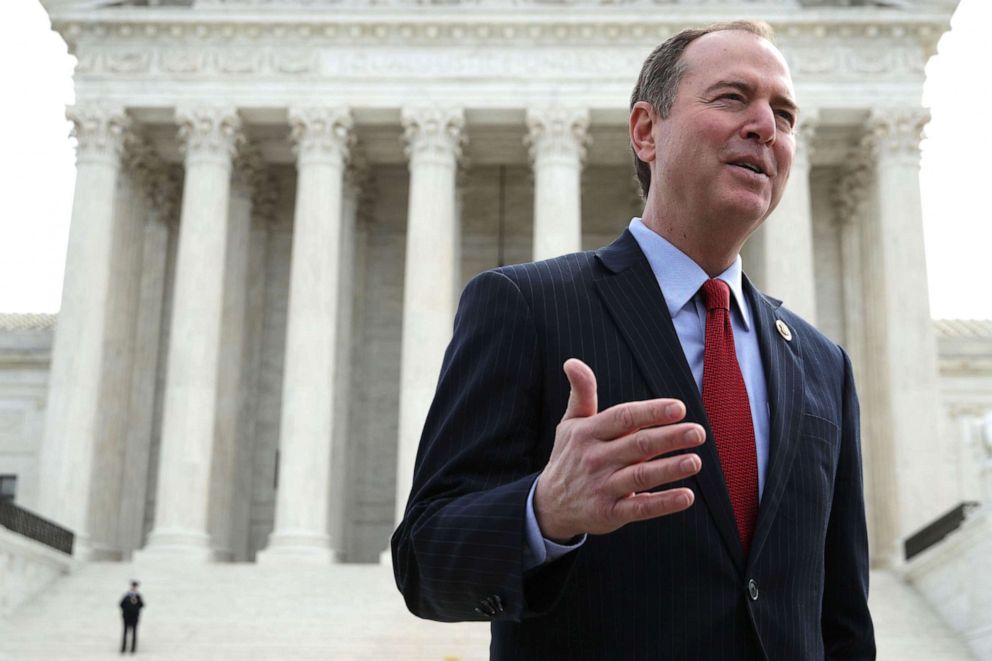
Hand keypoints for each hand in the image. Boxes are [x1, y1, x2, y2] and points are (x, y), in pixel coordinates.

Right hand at [533, 358, 704, 542]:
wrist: (550, 504)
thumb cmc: (570, 455)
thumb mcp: (570, 423)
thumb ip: (581, 393)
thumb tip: (573, 362)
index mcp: (588, 433)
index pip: (623, 417)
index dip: (651, 412)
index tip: (679, 408)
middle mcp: (595, 458)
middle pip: (637, 445)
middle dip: (669, 438)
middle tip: (698, 432)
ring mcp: (602, 487)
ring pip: (640, 476)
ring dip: (669, 469)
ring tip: (695, 461)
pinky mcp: (610, 513)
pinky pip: (640, 508)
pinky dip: (663, 503)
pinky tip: (686, 496)